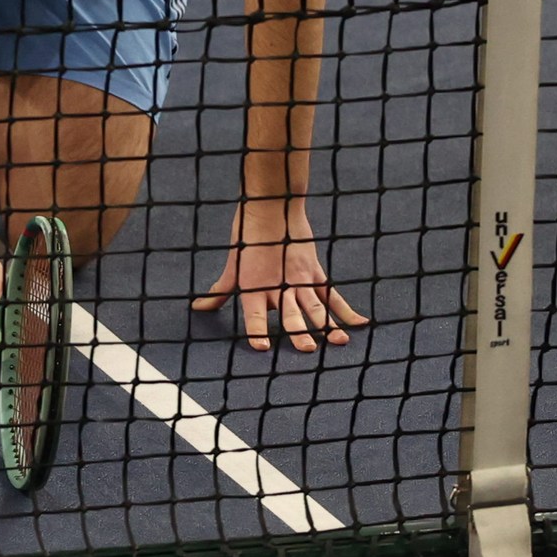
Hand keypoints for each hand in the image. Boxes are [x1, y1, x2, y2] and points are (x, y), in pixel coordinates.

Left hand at [192, 199, 369, 351]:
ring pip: (315, 306)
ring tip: (337, 341)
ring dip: (327, 325)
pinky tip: (358, 323)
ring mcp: (300, 279)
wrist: (273, 207)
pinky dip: (346, 310)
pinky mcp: (315, 273)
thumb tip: (199, 307)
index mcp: (255, 287)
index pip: (255, 315)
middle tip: (307, 349)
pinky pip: (332, 295)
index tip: (262, 347)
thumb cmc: (248, 238)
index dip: (257, 331)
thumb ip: (220, 292)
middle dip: (299, 332)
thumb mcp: (232, 266)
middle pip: (291, 314)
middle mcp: (279, 286)